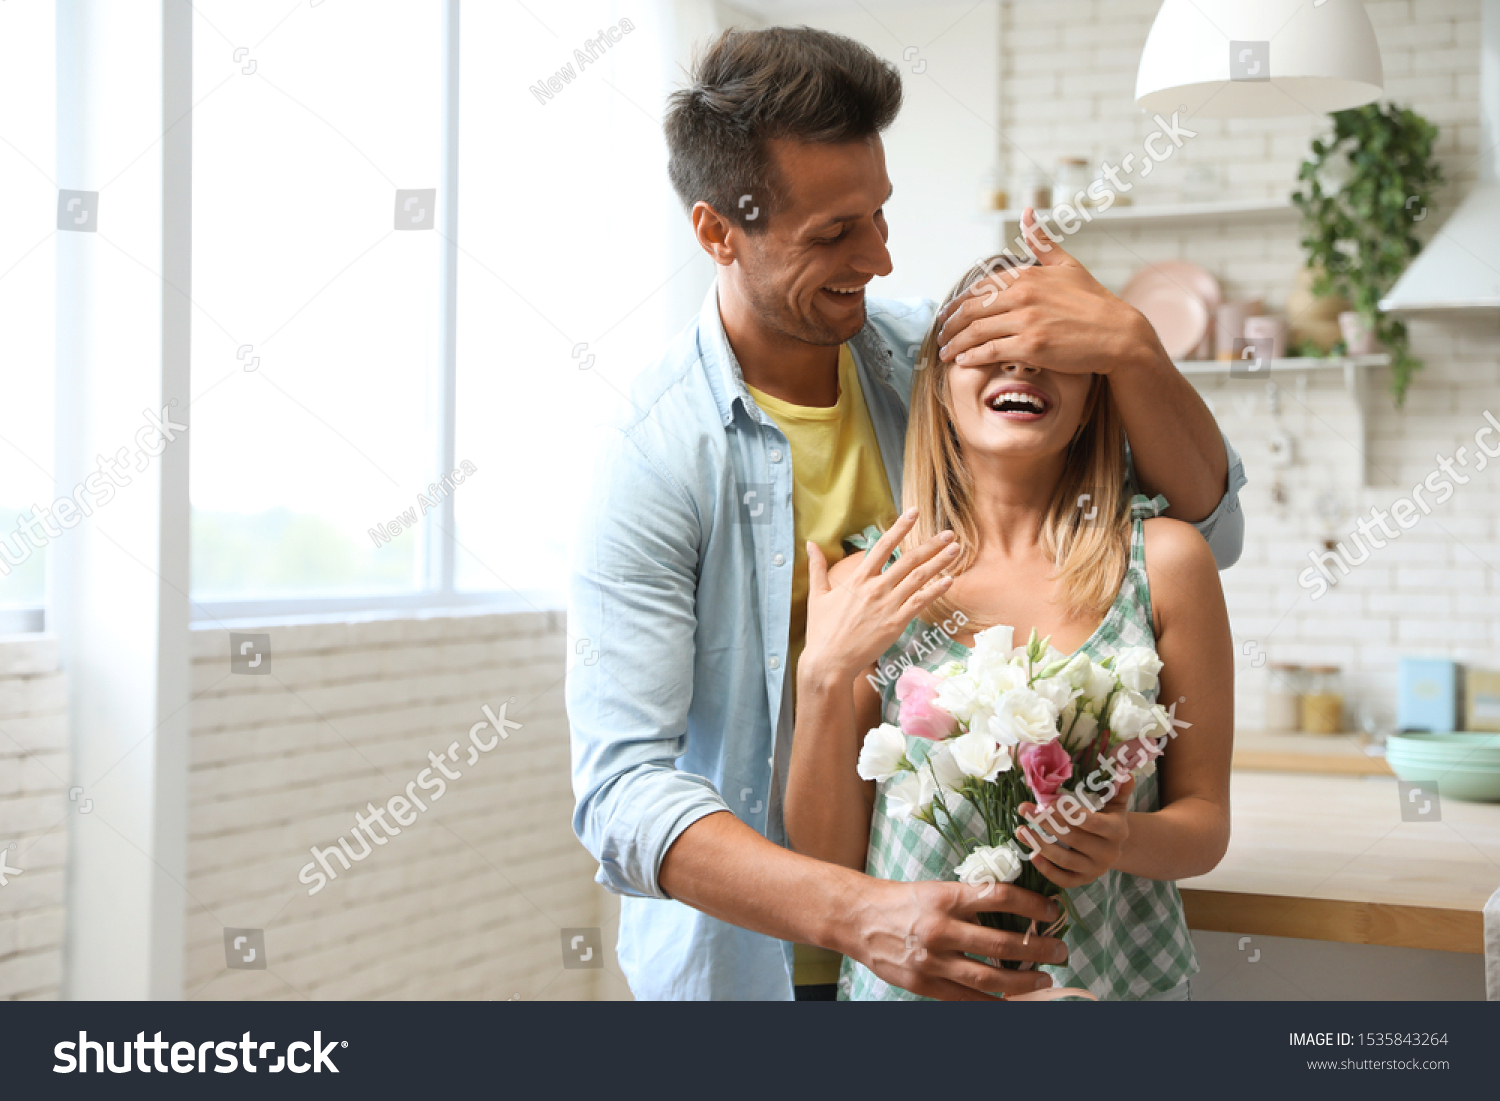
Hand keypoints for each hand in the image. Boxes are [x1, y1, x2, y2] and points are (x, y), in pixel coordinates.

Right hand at [801, 507, 957, 685]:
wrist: (829, 661)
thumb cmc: (822, 631)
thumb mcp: (817, 595)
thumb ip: (817, 568)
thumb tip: (810, 544)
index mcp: (857, 579)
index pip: (883, 546)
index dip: (900, 528)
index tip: (914, 513)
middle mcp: (875, 588)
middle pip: (908, 560)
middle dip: (931, 545)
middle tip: (949, 534)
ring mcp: (887, 605)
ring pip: (918, 578)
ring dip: (939, 563)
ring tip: (955, 550)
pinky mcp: (896, 624)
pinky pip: (920, 603)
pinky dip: (936, 591)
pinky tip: (949, 581)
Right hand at [843, 877, 1068, 1000]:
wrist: (858, 919)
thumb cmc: (903, 901)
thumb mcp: (937, 890)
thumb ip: (970, 900)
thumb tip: (1014, 909)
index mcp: (946, 898)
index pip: (999, 897)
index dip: (1031, 904)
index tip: (1052, 910)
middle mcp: (941, 929)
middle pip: (1002, 943)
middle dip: (1038, 949)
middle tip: (1060, 951)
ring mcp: (932, 961)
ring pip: (989, 978)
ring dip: (1023, 981)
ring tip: (1044, 980)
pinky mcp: (924, 984)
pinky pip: (966, 999)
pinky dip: (993, 1003)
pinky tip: (1013, 1001)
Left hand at [934, 208, 1163, 376]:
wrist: (1119, 334)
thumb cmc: (1093, 301)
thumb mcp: (1067, 264)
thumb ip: (1041, 241)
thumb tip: (1027, 211)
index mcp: (1026, 276)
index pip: (978, 289)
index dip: (957, 304)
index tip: (946, 316)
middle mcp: (1022, 295)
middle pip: (970, 311)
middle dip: (949, 326)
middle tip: (940, 336)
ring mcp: (1026, 321)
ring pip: (975, 332)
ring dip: (955, 344)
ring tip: (945, 353)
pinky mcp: (1031, 346)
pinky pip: (990, 351)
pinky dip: (971, 357)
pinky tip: (963, 361)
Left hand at [1017, 776, 1133, 888]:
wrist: (1114, 847)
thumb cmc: (1109, 818)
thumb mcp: (1116, 803)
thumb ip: (1119, 788)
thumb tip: (1124, 772)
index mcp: (1117, 831)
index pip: (1092, 823)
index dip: (1070, 814)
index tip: (1048, 803)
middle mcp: (1108, 853)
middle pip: (1073, 839)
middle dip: (1046, 823)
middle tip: (1024, 808)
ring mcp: (1096, 869)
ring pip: (1065, 859)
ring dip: (1040, 845)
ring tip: (1020, 830)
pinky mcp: (1083, 880)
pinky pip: (1063, 879)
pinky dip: (1046, 869)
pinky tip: (1031, 855)